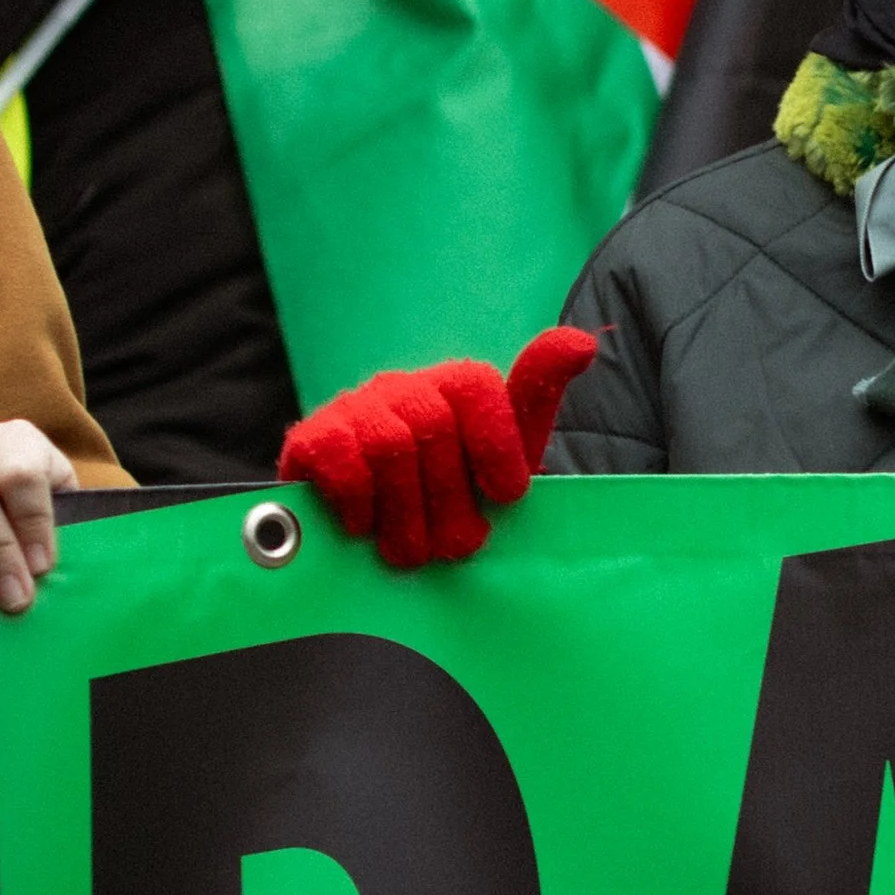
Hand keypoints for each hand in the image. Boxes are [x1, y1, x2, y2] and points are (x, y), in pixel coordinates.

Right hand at [278, 328, 597, 570]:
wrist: (369, 539)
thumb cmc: (451, 499)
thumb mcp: (506, 459)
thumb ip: (537, 401)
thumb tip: (584, 343)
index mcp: (453, 386)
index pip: (475, 385)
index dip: (496, 443)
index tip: (506, 496)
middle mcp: (403, 387)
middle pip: (433, 426)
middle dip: (449, 500)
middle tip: (455, 545)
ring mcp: (354, 409)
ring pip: (390, 445)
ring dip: (406, 514)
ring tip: (412, 551)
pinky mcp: (310, 439)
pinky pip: (341, 459)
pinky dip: (359, 502)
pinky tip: (365, 529)